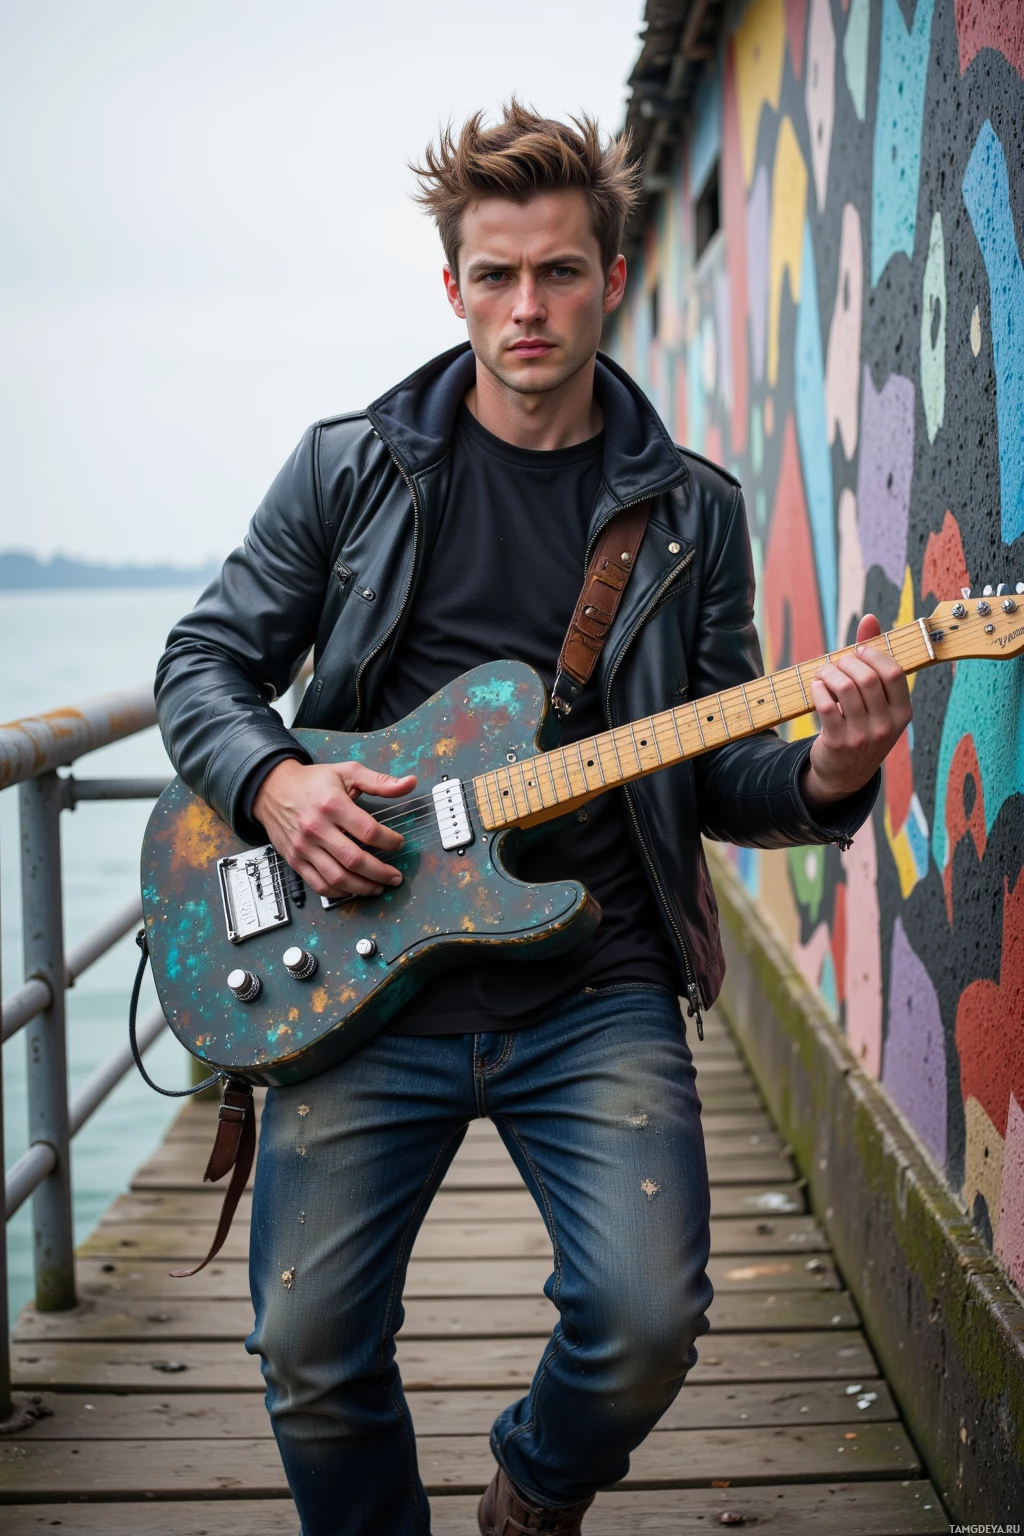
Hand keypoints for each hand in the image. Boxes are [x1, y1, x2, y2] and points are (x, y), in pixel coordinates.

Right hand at [252, 759, 416, 899]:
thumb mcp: (347, 773)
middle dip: (381, 872)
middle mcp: (316, 828)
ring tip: (379, 887)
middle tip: (396, 877)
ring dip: (363, 887)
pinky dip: (339, 892)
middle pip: (354, 860)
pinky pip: (319, 885)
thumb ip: (380, 782)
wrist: (272, 789)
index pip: (368, 831)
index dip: (389, 841)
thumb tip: (410, 783)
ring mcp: (304, 847)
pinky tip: (353, 889)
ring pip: (337, 878)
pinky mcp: (295, 860)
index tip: (398, 843)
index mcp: (332, 804)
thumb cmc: (313, 782)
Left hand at [801, 614, 911, 809]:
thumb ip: (875, 658)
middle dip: (847, 662)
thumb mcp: (877, 701)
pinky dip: (818, 689)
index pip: (895, 673)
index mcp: (903, 713)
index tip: (858, 651)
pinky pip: (825, 705)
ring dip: (829, 673)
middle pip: (866, 678)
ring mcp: (863, 736)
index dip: (874, 655)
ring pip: (844, 689)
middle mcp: (886, 726)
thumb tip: (869, 618)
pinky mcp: (838, 742)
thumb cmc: (862, 725)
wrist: (844, 774)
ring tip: (823, 672)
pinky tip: (816, 687)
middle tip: (837, 663)